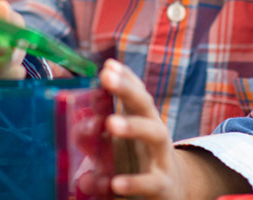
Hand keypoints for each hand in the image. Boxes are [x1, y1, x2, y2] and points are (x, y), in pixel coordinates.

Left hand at [99, 60, 248, 199]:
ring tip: (110, 123)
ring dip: (132, 125)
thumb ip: (95, 132)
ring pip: (154, 134)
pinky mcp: (162, 185)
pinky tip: (116, 183)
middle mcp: (154, 131)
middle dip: (127, 88)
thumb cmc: (137, 160)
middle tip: (106, 77)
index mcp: (141, 118)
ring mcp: (161, 157)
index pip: (134, 92)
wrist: (171, 190)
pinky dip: (133, 182)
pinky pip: (150, 182)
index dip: (123, 77)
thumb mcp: (114, 143)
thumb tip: (81, 121)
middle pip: (145, 104)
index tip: (108, 65)